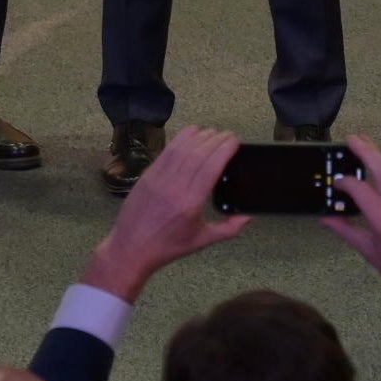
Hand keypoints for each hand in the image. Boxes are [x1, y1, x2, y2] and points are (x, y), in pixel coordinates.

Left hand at [77, 127, 248, 301]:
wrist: (131, 248)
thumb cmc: (168, 247)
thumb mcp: (201, 241)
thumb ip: (228, 230)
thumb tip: (249, 217)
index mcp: (190, 204)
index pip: (210, 168)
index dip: (224, 150)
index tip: (234, 141)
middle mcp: (174, 187)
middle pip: (198, 154)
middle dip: (215, 140)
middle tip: (228, 135)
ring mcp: (158, 179)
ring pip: (182, 149)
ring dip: (200, 137)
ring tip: (213, 132)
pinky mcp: (147, 175)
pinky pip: (167, 152)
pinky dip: (181, 139)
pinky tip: (191, 132)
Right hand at [320, 134, 380, 312]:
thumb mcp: (369, 251)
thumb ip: (346, 231)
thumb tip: (324, 217)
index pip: (360, 189)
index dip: (345, 181)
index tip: (335, 180)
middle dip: (366, 150)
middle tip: (351, 138)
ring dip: (378, 158)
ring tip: (363, 146)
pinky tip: (379, 172)